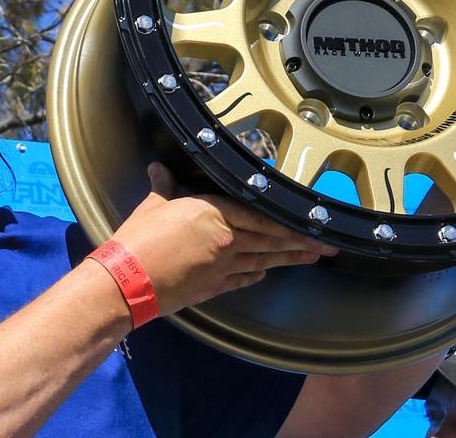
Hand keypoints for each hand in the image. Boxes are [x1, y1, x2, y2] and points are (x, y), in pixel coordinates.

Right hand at [108, 162, 337, 316]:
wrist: (127, 282)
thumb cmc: (138, 241)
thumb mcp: (153, 206)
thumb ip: (164, 186)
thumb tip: (160, 169)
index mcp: (214, 213)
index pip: (261, 215)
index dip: (288, 220)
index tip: (308, 222)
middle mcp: (226, 239)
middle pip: (271, 240)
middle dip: (302, 243)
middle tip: (327, 246)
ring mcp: (222, 266)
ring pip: (264, 260)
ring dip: (290, 260)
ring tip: (312, 259)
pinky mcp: (214, 287)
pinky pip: (244, 278)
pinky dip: (257, 274)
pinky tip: (267, 273)